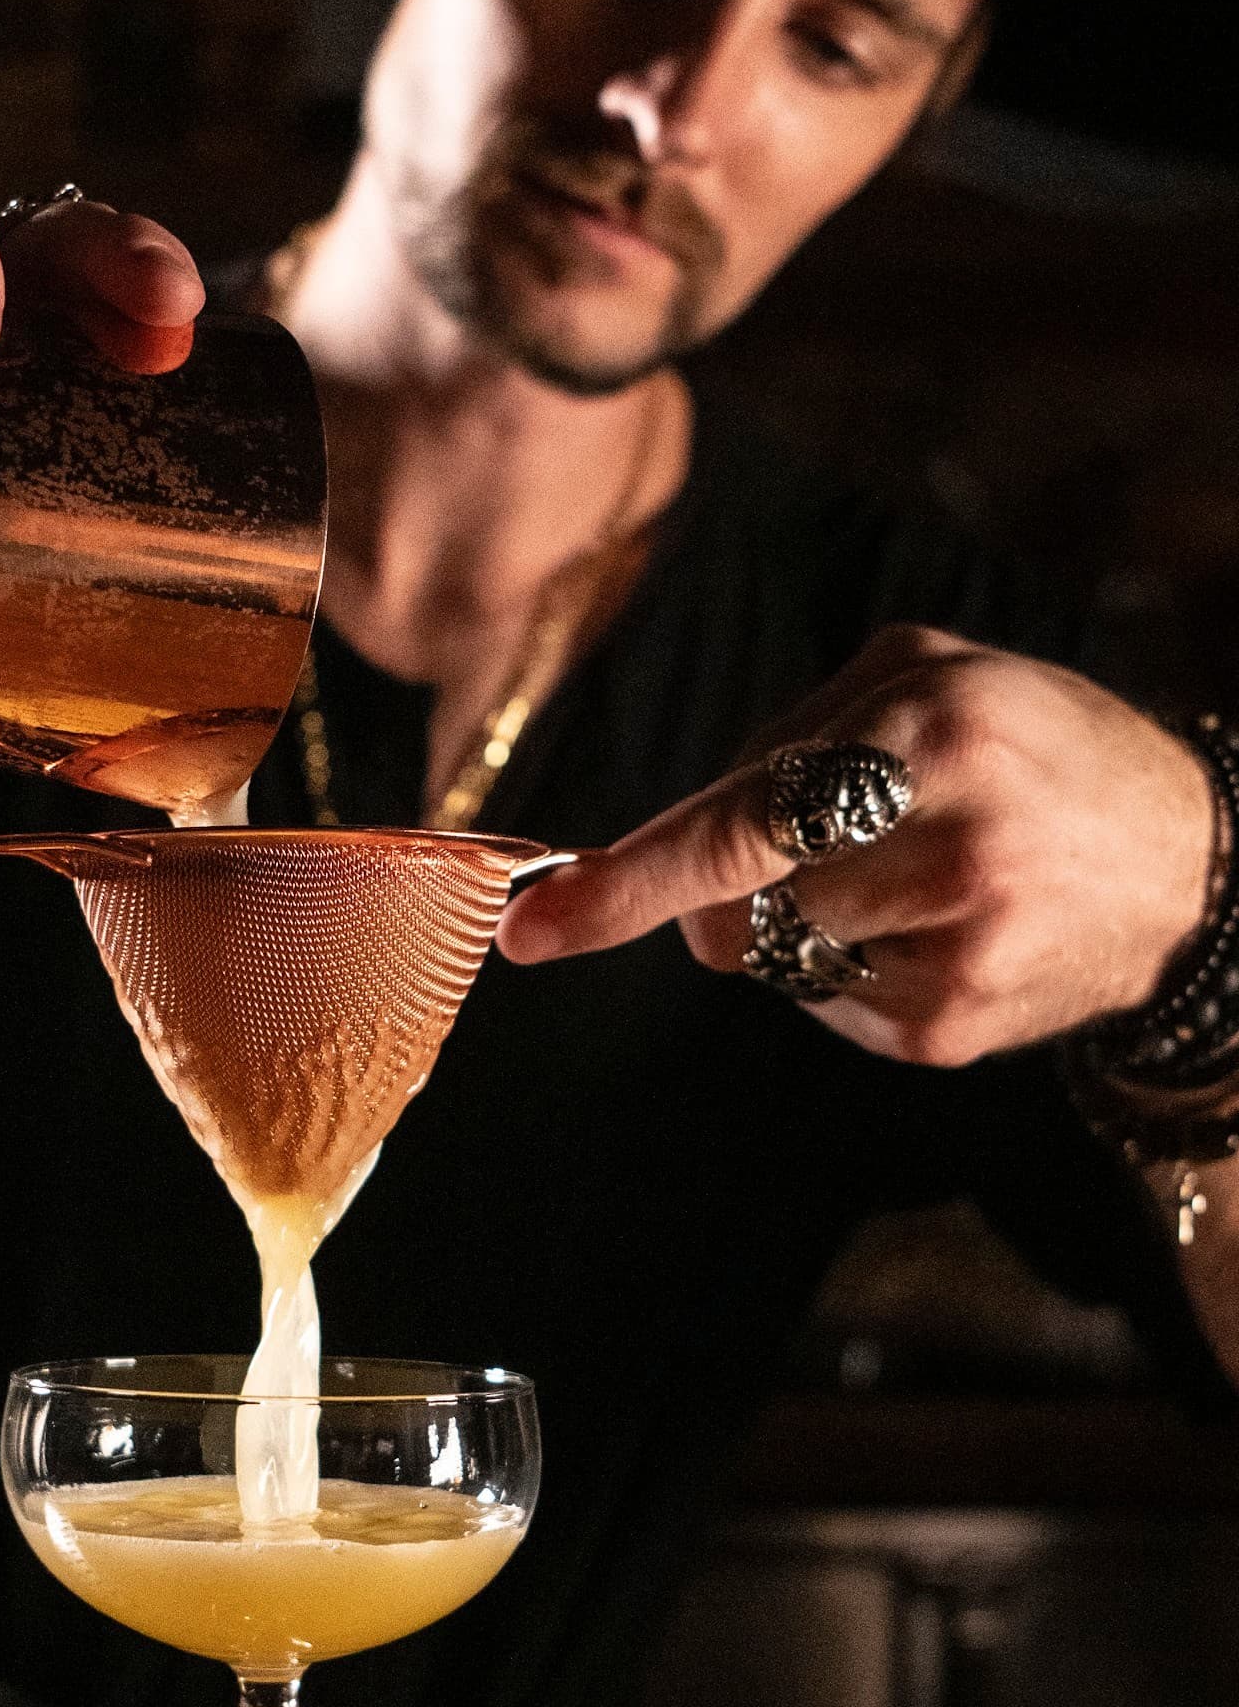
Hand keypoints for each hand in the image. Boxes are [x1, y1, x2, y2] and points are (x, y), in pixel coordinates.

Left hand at [496, 625, 1215, 1064]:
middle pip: (733, 900)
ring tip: (914, 877)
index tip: (533, 926)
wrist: (1191, 869)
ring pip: (770, 953)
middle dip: (729, 883)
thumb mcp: (926, 675)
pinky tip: (941, 929)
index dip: (626, 881)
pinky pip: (822, 1003)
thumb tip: (665, 852)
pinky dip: (849, 966)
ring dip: (798, 919)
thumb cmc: (1029, 747)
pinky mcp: (951, 1031)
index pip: (739, 823)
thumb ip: (787, 741)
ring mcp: (951, 951)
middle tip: (826, 847)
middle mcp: (944, 845)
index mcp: (928, 735)